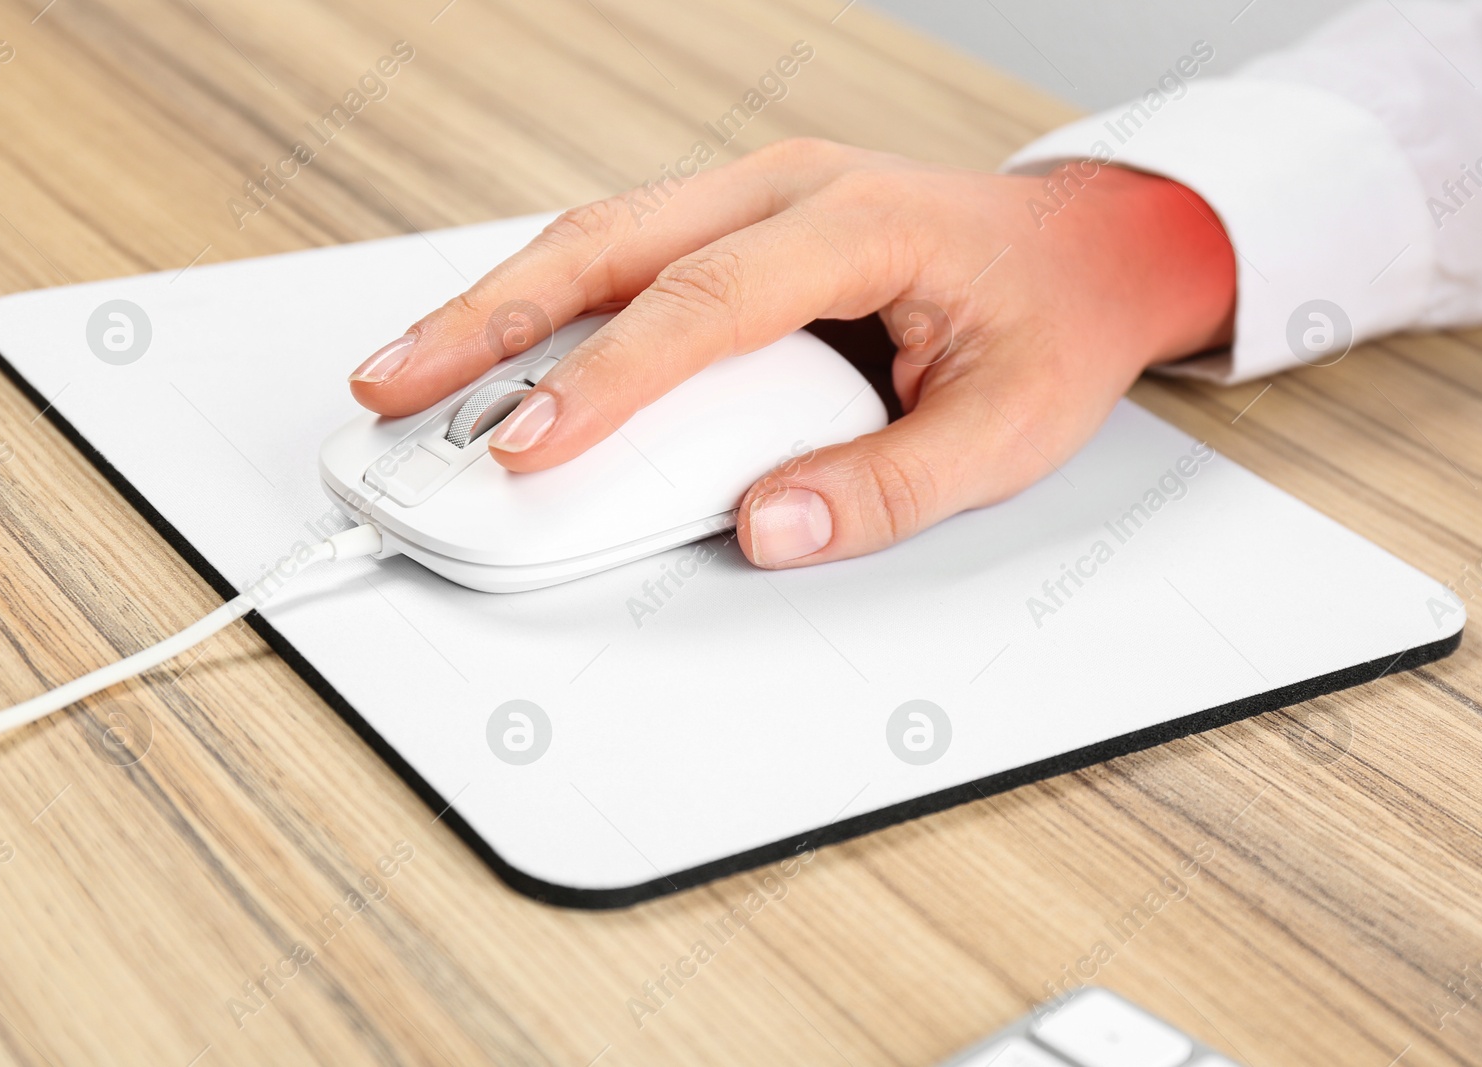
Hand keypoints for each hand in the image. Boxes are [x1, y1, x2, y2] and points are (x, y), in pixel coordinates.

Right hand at [349, 138, 1234, 567]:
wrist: (1088, 250)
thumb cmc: (1049, 322)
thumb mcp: (1005, 429)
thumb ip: (886, 487)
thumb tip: (766, 528)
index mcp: (858, 223)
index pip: (704, 301)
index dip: (605, 379)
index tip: (527, 447)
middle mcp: (787, 190)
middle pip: (605, 245)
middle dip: (485, 323)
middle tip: (394, 390)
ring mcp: (752, 199)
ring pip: (593, 242)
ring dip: (493, 310)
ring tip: (408, 377)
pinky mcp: (732, 228)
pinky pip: (620, 258)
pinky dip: (543, 309)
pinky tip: (490, 357)